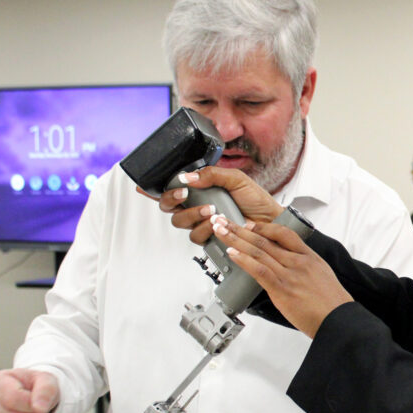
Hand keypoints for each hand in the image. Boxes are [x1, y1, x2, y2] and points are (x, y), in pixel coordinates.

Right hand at [139, 166, 283, 245]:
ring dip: (192, 214)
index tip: (142, 186)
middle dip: (171, 199)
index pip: (172, 188)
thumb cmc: (256, 200)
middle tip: (183, 193)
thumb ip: (211, 174)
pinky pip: (195, 236)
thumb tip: (187, 176)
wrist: (270, 221)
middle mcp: (197, 206)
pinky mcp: (209, 238)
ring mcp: (202, 223)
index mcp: (201, 189)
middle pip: (168, 206)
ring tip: (211, 210)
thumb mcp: (235, 179)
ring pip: (180, 222)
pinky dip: (203, 228)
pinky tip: (216, 223)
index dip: (153, 189)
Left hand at [210, 216, 352, 337]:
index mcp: (309, 257)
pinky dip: (244, 260)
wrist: (339, 319)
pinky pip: (259, 270)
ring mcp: (290, 274)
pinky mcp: (282, 289)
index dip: (263, 227)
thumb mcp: (322, 276)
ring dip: (236, 240)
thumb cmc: (332, 303)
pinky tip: (232, 254)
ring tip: (220, 232)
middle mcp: (298, 262)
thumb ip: (304, 269)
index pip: (284, 233)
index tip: (249, 225)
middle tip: (223, 221)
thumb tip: (289, 270)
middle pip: (264, 240)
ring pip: (258, 251)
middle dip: (240, 229)